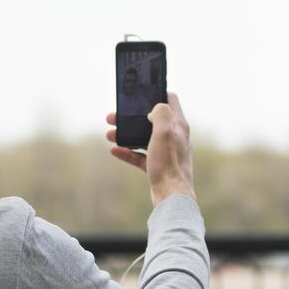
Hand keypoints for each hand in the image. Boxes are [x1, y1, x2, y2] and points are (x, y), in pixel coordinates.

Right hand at [105, 91, 196, 206]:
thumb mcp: (164, 132)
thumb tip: (154, 108)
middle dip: (131, 118)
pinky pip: (140, 156)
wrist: (171, 195)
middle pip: (151, 120)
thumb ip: (160, 113)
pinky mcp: (158, 166)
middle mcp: (174, 137)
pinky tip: (115, 151)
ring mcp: (166, 152)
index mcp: (178, 125)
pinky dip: (128, 152)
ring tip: (109, 134)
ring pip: (143, 138)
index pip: (170, 100)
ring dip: (126, 135)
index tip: (139, 94)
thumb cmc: (169, 163)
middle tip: (112, 117)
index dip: (155, 94)